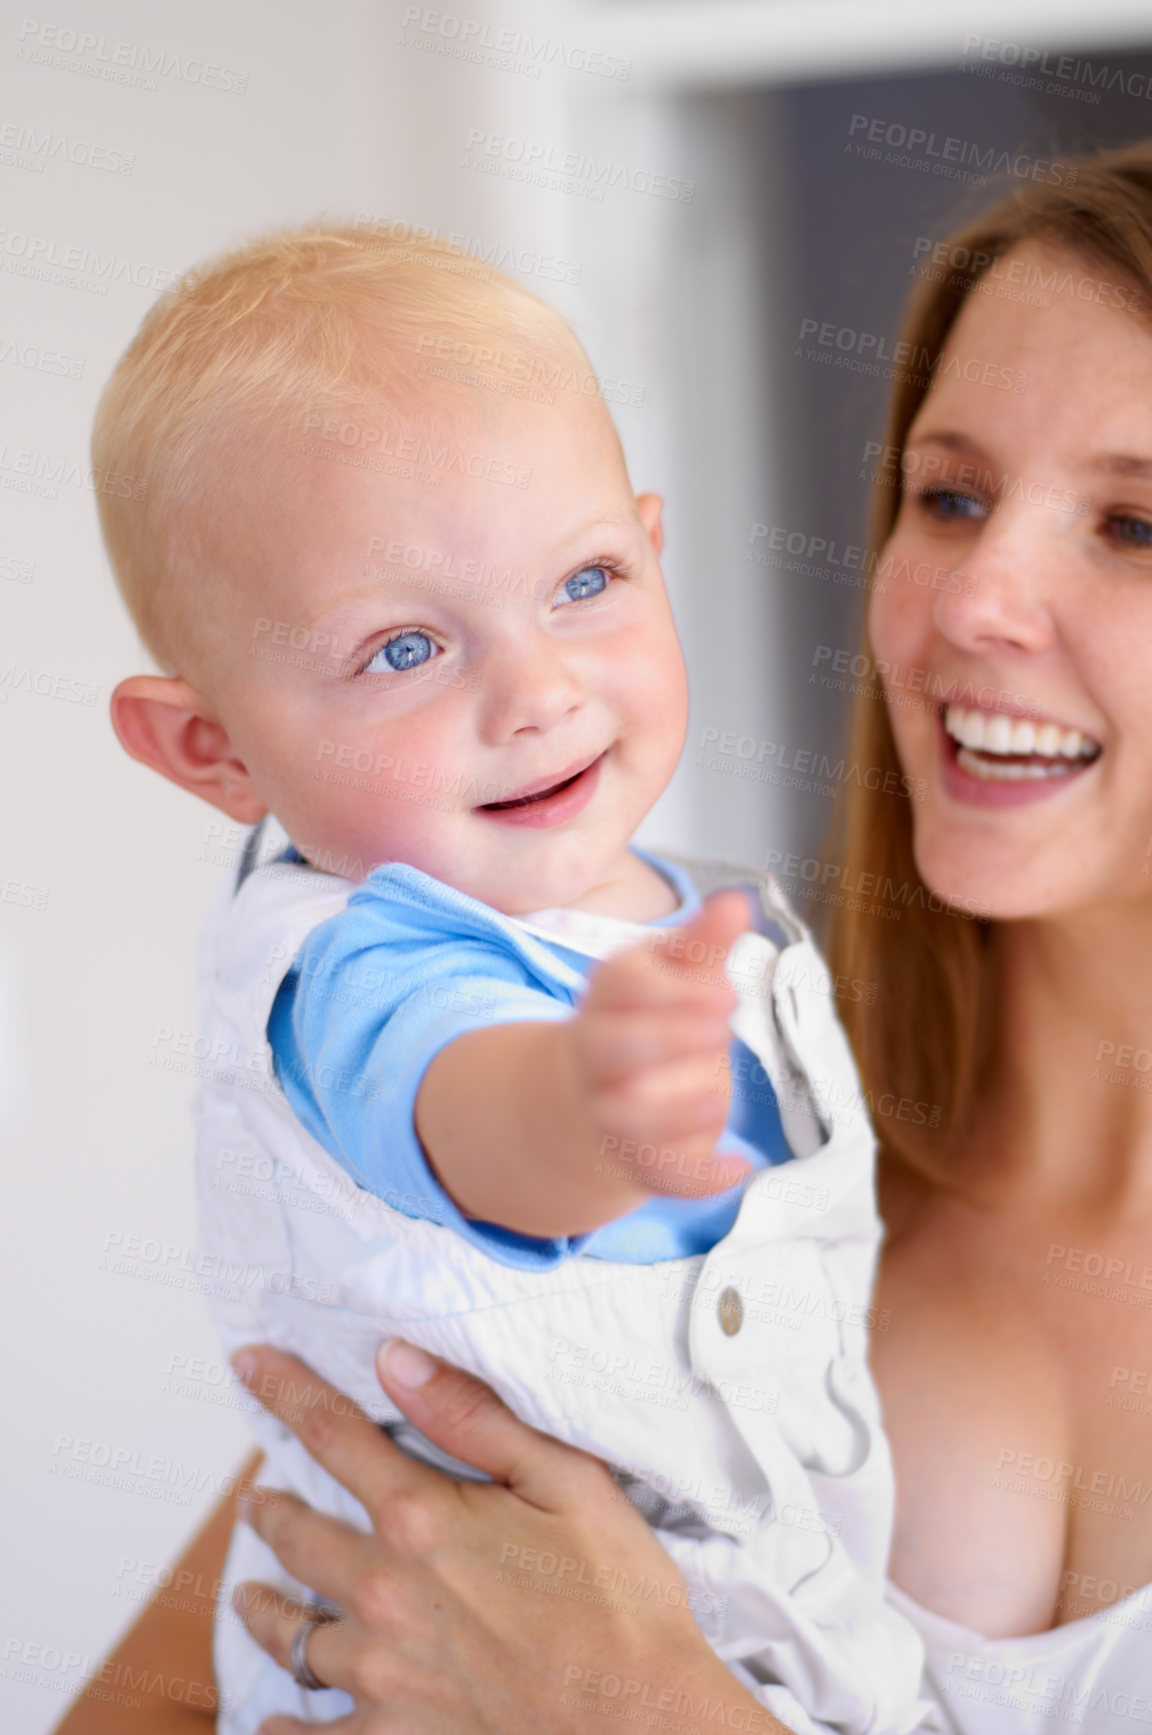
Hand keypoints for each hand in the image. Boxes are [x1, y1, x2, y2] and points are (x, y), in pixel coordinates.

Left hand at [231, 1340, 768, 1734]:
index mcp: (422, 1518)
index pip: (332, 1434)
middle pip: (296, 1537)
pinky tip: (271, 1723)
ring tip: (248, 1598)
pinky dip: (284, 1729)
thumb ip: (472, 1417)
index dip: (284, 1391)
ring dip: (264, 1610)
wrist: (644, 1722)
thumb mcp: (566, 1481)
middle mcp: (384, 1592)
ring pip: (291, 1635)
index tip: (249, 1362)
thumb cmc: (619, 1601)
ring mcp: (382, 1673)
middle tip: (253, 1501)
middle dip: (268, 1511)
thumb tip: (397, 1361)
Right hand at [571, 891, 751, 1200]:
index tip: (727, 993)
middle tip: (721, 1030)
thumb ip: (704, 941)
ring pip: (629, 1117)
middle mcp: (599, 1054)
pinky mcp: (634, 1158)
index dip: (676, 988)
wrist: (595, 1091)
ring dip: (678, 1108)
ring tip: (720, 1096)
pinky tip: (739, 1166)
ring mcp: (609, 1109)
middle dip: (672, 1036)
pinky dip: (698, 1177)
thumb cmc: (648, 1018)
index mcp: (609, 996)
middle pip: (618, 1046)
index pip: (624, 982)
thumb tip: (739, 900)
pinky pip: (658, 1174)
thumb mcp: (671, 973)